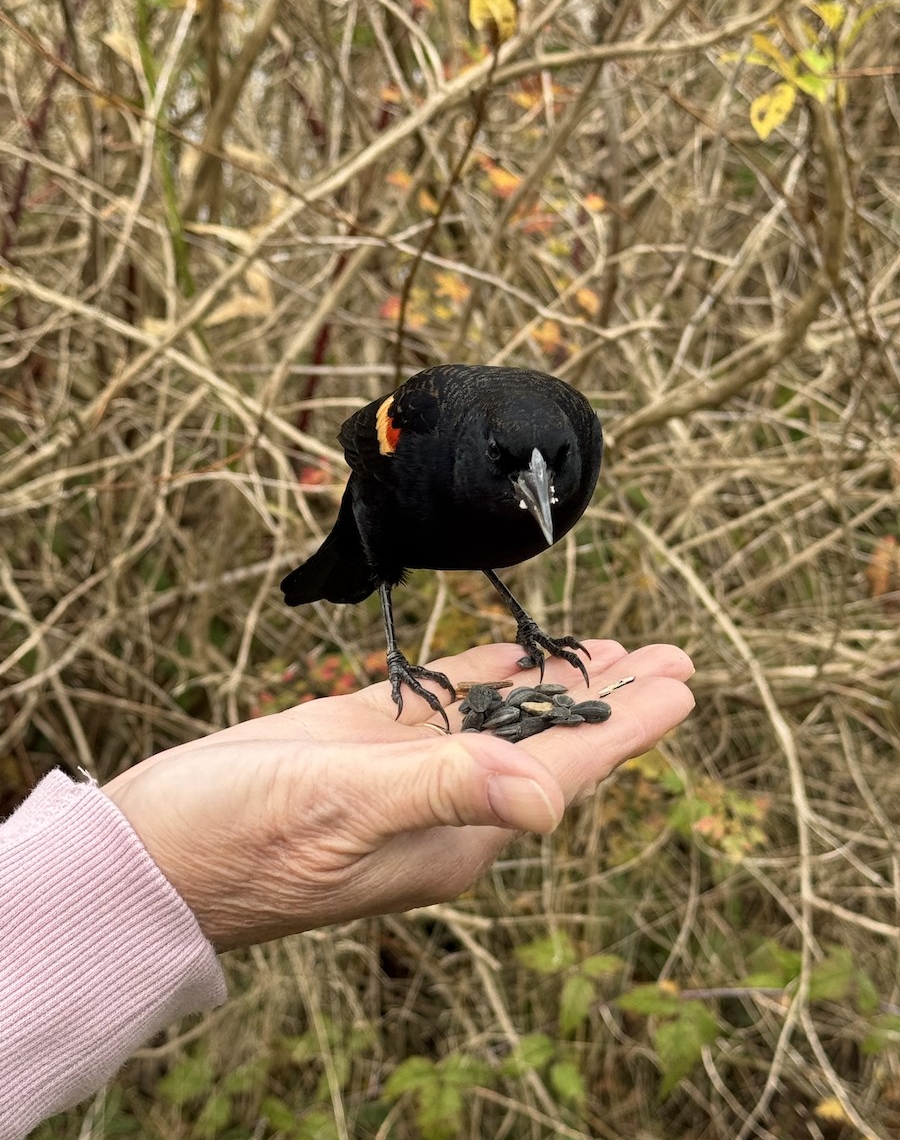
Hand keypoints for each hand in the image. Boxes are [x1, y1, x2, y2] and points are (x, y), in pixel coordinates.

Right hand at [103, 640, 693, 950]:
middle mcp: (443, 804)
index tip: (683, 682)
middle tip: (672, 655)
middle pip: (550, 739)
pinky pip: (442, 704)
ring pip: (502, 717)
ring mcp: (403, 772)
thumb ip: (443, 790)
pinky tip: (514, 656)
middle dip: (612, 697)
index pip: (565, 768)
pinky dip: (484, 676)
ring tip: (613, 650)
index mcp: (456, 831)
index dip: (628, 724)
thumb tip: (551, 798)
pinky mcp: (361, 743)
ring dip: (558, 682)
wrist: (152, 854)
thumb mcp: (343, 808)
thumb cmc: (237, 843)